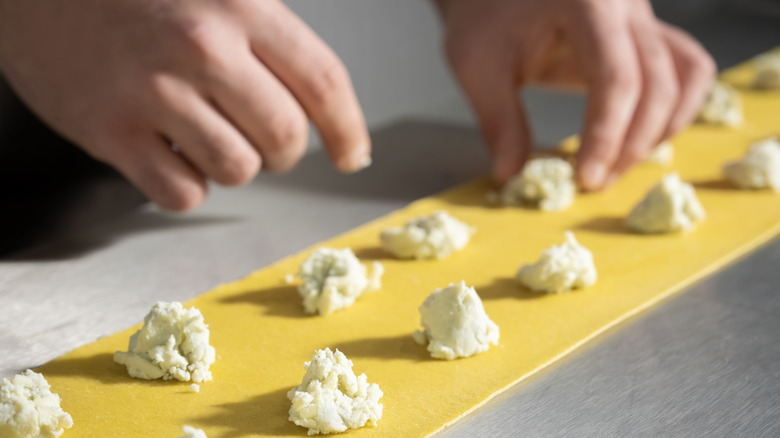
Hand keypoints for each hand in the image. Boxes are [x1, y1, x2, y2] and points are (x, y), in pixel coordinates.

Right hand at [0, 0, 369, 210]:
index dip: (348, 129)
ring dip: (234, 165)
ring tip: (207, 136)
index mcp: (239, 4)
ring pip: (238, 171)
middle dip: (284, 152)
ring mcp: (153, 92)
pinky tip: (171, 153)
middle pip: (285, 138)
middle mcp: (202, 48)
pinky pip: (182, 194)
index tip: (355, 156)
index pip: (323, 81)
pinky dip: (187, 185)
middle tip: (266, 141)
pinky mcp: (111, 133)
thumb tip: (321, 103)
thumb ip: (267, 36)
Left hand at [436, 0, 715, 189]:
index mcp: (588, 3)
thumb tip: (510, 176)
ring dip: (660, 130)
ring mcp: (644, 15)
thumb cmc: (483, 13)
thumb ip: (498, 120)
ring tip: (617, 166)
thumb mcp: (476, 63)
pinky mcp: (647, 31)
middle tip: (595, 184)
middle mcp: (628, 4)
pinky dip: (676, 107)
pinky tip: (642, 137)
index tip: (585, 178)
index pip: (615, 78)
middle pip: (658, 83)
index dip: (606, 135)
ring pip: (686, 76)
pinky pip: (687, 68)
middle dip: (631, 144)